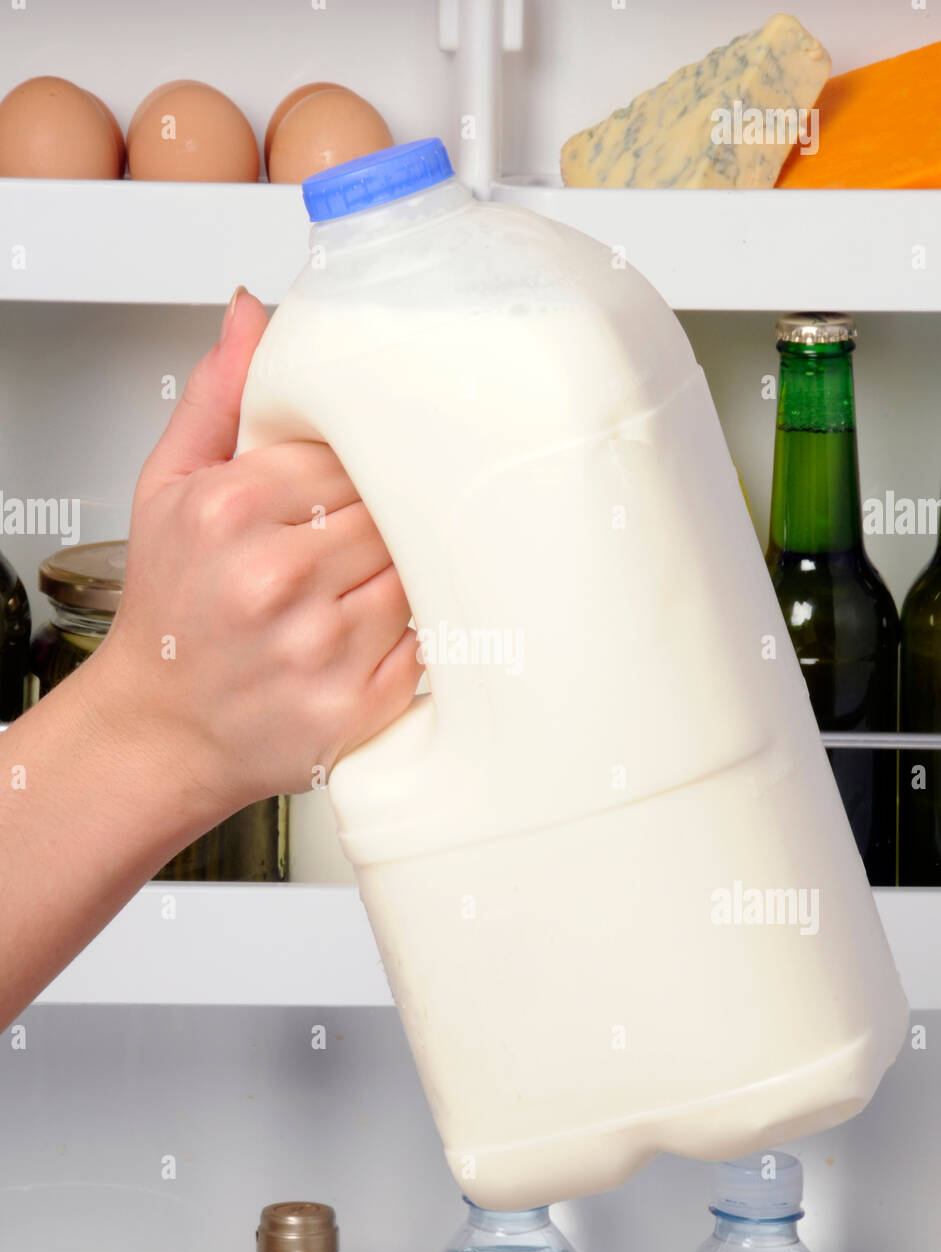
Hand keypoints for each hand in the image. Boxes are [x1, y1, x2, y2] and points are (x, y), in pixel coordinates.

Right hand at [92, 287, 418, 816]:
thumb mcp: (168, 491)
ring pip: (417, 571)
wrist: (163, 728)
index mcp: (231, 509)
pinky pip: (427, 642)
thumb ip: (215, 400)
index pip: (352, 453)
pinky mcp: (354, 704)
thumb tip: (254, 313)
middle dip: (391, 520)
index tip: (360, 483)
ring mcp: (319, 645)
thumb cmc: (171, 612)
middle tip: (371, 533)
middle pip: (392, 511)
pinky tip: (385, 628)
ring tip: (369, 584)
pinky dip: (420, 631)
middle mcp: (273, 577)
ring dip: (409, 572)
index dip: (365, 469)